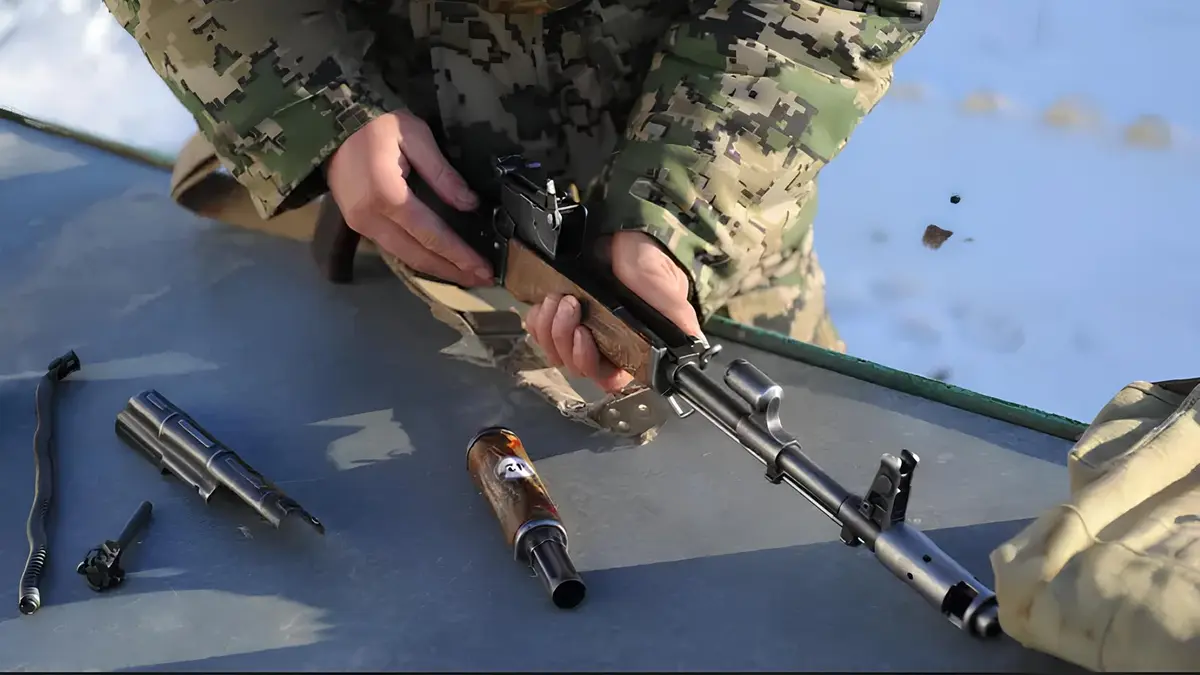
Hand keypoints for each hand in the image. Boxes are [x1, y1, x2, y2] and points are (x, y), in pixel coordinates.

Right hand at [325, 109, 492, 287]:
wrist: (330, 122)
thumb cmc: (377, 123)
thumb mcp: (416, 136)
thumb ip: (443, 173)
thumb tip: (470, 204)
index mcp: (387, 195)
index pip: (432, 235)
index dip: (459, 255)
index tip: (484, 269)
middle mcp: (371, 218)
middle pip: (417, 255)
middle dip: (452, 270)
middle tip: (481, 279)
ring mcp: (360, 224)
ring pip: (403, 257)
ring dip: (436, 269)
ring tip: (464, 274)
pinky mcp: (357, 224)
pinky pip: (392, 248)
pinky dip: (417, 257)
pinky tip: (437, 260)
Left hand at [525, 231, 703, 392]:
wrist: (618, 228)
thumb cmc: (646, 259)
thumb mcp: (665, 289)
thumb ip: (677, 320)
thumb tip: (690, 348)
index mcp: (631, 347)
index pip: (608, 378)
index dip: (592, 365)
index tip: (585, 338)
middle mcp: (604, 342)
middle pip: (575, 365)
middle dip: (566, 340)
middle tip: (570, 308)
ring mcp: (578, 327)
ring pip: (554, 351)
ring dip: (551, 327)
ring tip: (560, 299)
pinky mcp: (557, 313)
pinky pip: (538, 332)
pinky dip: (538, 320)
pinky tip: (546, 303)